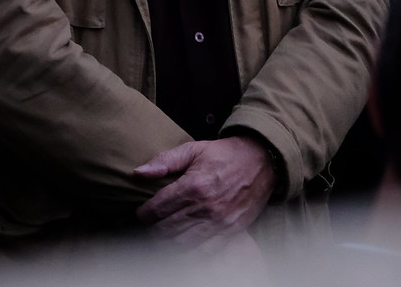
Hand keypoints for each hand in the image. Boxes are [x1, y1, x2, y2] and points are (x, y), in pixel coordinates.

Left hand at [134, 135, 276, 243]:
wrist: (261, 161)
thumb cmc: (224, 154)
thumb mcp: (193, 149)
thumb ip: (165, 161)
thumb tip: (139, 172)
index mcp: (193, 186)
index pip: (158, 208)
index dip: (143, 214)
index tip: (140, 214)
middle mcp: (205, 208)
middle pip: (167, 229)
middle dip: (152, 230)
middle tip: (148, 227)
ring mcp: (219, 223)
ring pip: (183, 244)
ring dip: (167, 243)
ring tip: (160, 237)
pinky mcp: (231, 232)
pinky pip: (205, 251)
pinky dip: (190, 252)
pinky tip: (181, 247)